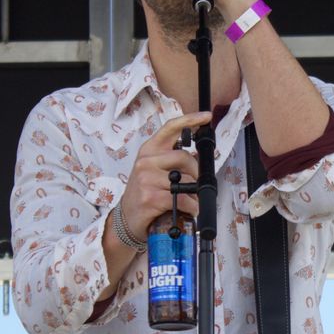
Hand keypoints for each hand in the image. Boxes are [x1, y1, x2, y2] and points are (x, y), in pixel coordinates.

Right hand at [118, 111, 210, 236]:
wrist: (126, 217)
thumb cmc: (144, 192)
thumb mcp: (152, 169)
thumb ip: (171, 159)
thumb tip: (198, 158)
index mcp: (149, 150)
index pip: (170, 128)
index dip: (190, 120)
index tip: (206, 116)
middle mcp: (146, 161)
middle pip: (184, 157)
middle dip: (197, 172)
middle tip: (197, 184)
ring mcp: (147, 179)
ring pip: (186, 181)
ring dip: (194, 194)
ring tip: (190, 200)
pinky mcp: (151, 197)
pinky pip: (183, 199)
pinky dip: (193, 206)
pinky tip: (190, 209)